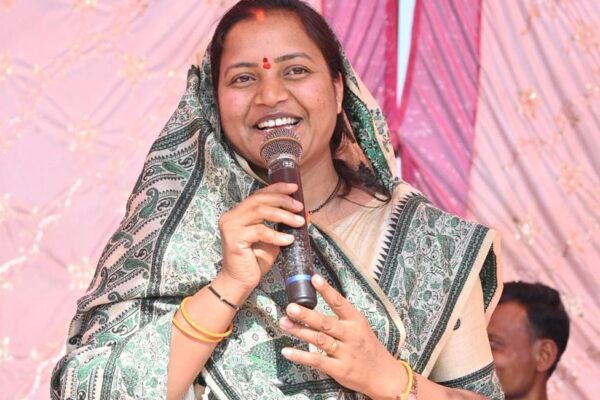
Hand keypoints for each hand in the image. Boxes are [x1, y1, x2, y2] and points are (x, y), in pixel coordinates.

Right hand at [218, 182, 304, 291]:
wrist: (240, 282)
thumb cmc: (255, 261)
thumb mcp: (274, 239)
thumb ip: (284, 226)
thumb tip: (306, 214)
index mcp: (239, 213)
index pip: (259, 195)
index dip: (277, 189)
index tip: (294, 188)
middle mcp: (231, 216)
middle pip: (260, 200)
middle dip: (282, 200)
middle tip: (299, 206)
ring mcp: (230, 226)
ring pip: (260, 212)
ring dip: (283, 215)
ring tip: (299, 221)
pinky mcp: (234, 239)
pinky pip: (260, 231)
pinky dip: (276, 234)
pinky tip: (289, 239)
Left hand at [279, 275, 407, 399]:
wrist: (383, 375)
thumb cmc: (366, 347)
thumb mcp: (359, 327)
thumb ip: (340, 317)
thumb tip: (314, 304)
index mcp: (356, 321)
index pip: (340, 303)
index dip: (327, 291)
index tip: (314, 279)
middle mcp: (350, 335)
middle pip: (326, 322)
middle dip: (307, 315)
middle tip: (291, 307)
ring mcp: (345, 353)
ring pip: (319, 340)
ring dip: (300, 331)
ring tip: (284, 323)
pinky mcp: (339, 369)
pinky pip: (317, 361)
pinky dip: (301, 356)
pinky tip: (287, 351)